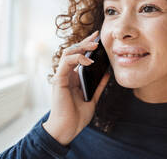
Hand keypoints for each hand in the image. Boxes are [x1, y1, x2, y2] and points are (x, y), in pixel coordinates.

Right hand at [43, 30, 109, 145]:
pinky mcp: (59, 80)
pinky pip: (66, 63)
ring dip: (81, 47)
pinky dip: (77, 59)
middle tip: (97, 36)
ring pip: (68, 53)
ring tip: (94, 46)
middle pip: (73, 51)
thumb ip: (99, 86)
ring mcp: (62, 76)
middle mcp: (66, 74)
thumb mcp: (93, 98)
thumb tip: (107, 73)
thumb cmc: (77, 116)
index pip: (79, 56)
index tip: (97, 38)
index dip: (87, 45)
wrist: (67, 129)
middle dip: (85, 42)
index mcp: (73, 77)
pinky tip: (88, 61)